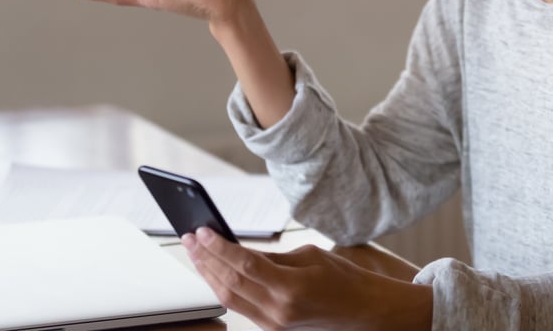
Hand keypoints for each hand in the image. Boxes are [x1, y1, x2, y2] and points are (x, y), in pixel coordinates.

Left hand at [182, 228, 432, 329]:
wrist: (362, 311)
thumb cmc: (342, 279)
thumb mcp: (308, 255)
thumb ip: (271, 256)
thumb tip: (237, 250)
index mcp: (291, 288)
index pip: (244, 265)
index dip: (219, 247)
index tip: (202, 231)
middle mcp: (278, 311)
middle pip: (230, 283)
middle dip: (205, 259)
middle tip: (190, 238)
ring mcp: (273, 324)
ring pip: (228, 297)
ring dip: (208, 273)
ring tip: (195, 252)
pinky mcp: (271, 328)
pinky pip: (239, 305)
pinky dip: (222, 286)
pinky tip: (214, 271)